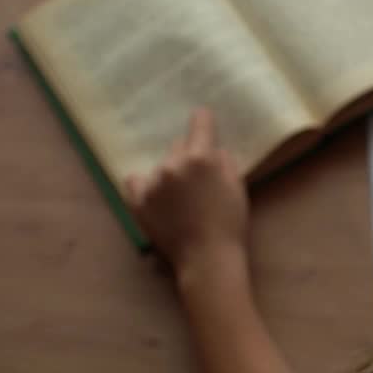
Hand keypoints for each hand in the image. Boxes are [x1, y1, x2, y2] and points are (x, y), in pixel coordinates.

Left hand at [124, 108, 248, 279]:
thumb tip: (213, 150)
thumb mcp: (237, 186)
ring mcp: (153, 182)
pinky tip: (155, 192)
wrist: (207, 257)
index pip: (200, 124)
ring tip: (180, 196)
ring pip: (162, 165)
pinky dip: (145, 183)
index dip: (203, 119)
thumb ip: (224, 161)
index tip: (202, 116)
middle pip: (179, 146)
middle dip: (189, 155)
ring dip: (171, 173)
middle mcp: (174, 165)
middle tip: (198, 176)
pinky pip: (135, 180)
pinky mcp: (138, 201)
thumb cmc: (229, 221)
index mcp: (201, 158)